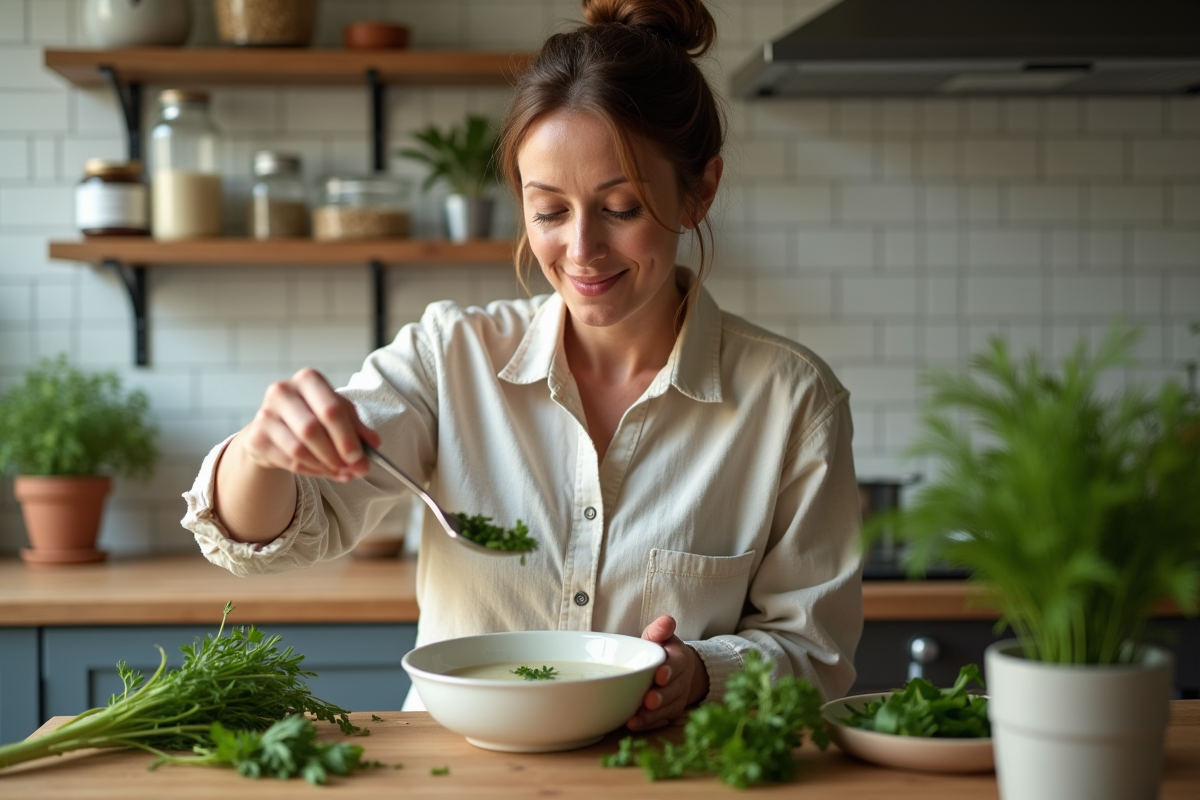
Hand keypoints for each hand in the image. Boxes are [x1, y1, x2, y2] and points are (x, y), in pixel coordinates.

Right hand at [238, 367, 379, 481]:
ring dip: (324, 466)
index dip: (346, 437)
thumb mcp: (338, 414)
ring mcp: (265, 414)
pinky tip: (324, 471)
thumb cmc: (312, 414)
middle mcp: (282, 391)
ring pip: (298, 449)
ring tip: (341, 472)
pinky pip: (288, 461)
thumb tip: (375, 445)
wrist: (274, 426)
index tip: (359, 457)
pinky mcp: (256, 437)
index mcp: (308, 379)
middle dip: (336, 454)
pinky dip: (311, 471)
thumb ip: (358, 428)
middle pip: (312, 429)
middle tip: (353, 470)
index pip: (330, 409)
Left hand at [627, 616, 709, 730]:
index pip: (678, 664)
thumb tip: (666, 621)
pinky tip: (634, 725)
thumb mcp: (659, 636)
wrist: (672, 670)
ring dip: (653, 715)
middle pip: (675, 690)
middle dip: (662, 696)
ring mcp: (678, 699)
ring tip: (636, 718)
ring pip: (669, 708)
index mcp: (680, 658)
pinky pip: (661, 721)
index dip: (670, 670)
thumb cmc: (660, 651)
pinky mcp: (670, 713)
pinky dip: (648, 724)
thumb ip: (660, 629)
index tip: (660, 675)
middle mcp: (682, 680)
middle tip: (649, 700)